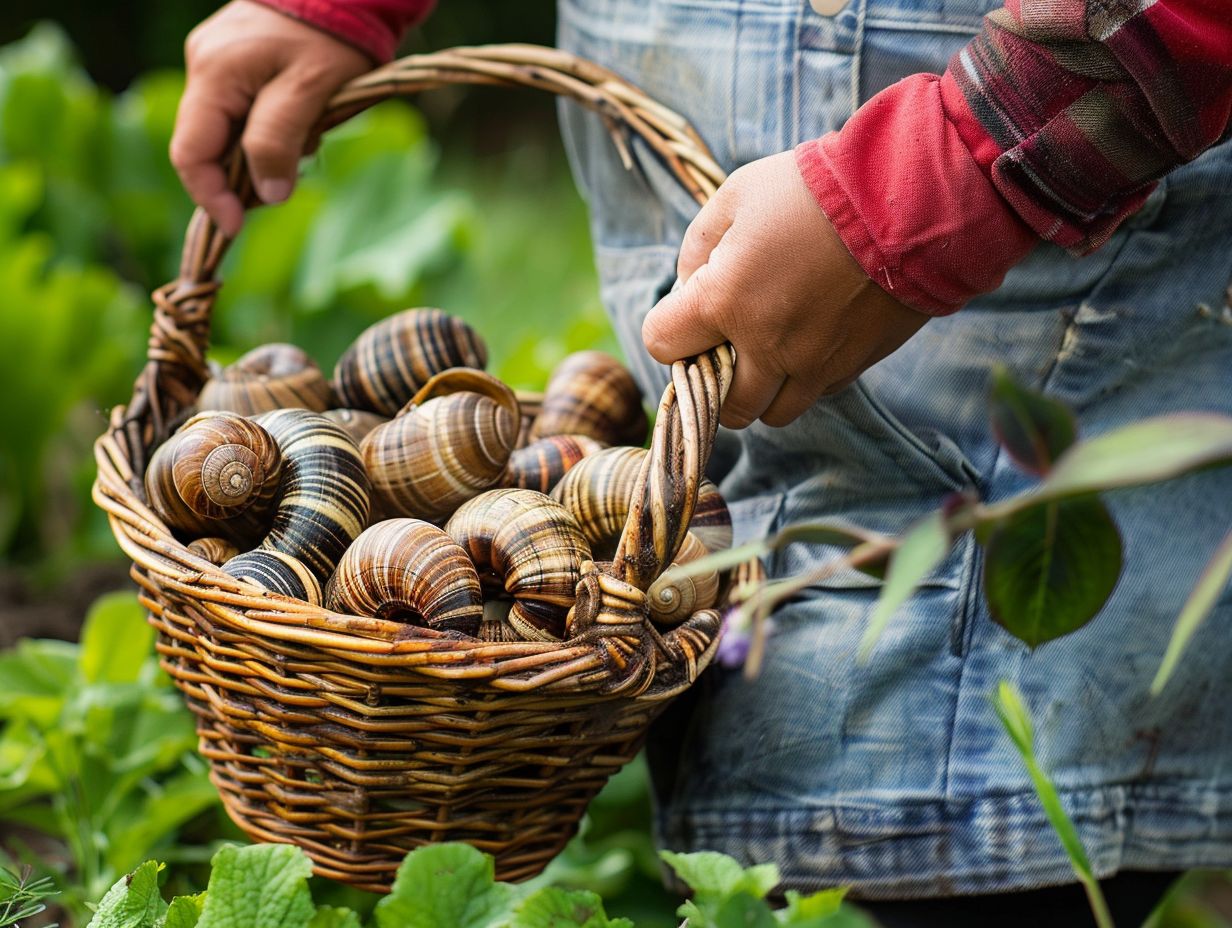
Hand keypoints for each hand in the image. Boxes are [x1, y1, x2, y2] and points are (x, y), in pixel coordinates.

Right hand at [170, 0, 372, 235]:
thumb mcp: (309, 92)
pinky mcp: (234, 60)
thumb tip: (265, 195)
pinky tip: (302, 120)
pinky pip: (242, 111)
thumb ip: (279, 141)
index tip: (236, 228)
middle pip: (207, 145)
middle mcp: (204, 66)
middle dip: (244, 175)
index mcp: (214, 75)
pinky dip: (268, 129)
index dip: (210, 197)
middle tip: (289, 180)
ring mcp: (215, 61)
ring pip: (228, 131)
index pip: (190, 154)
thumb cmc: (331, 37)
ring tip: (309, 135)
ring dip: (262, 152)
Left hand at [642, 151, 928, 428]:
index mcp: (724, 301)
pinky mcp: (854, 365)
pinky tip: (813, 337)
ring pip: (772, 414)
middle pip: (721, 404)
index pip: (661, 346)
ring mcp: (814, 363)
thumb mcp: (736, 195)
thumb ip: (697, 248)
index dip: (669, 328)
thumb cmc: (814, 189)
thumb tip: (689, 287)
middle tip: (729, 340)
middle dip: (715, 378)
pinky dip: (804, 377)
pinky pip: (816, 393)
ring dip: (761, 389)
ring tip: (770, 347)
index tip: (688, 310)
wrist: (910, 199)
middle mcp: (766, 346)